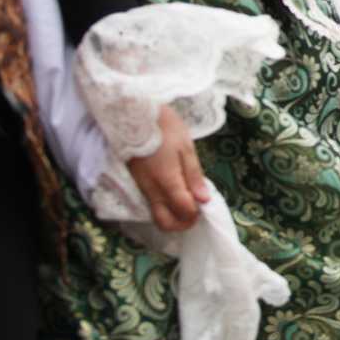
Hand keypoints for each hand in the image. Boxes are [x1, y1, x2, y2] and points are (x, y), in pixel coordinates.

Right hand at [126, 106, 209, 232]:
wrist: (135, 115)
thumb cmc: (165, 128)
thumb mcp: (186, 148)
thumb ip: (194, 176)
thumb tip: (204, 200)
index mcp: (167, 181)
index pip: (183, 210)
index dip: (196, 212)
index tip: (204, 204)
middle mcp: (152, 190)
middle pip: (165, 223)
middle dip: (182, 224)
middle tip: (195, 211)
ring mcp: (142, 188)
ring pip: (156, 215)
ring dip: (173, 216)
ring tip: (186, 201)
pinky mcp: (137, 183)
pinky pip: (150, 204)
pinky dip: (163, 207)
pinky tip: (174, 194)